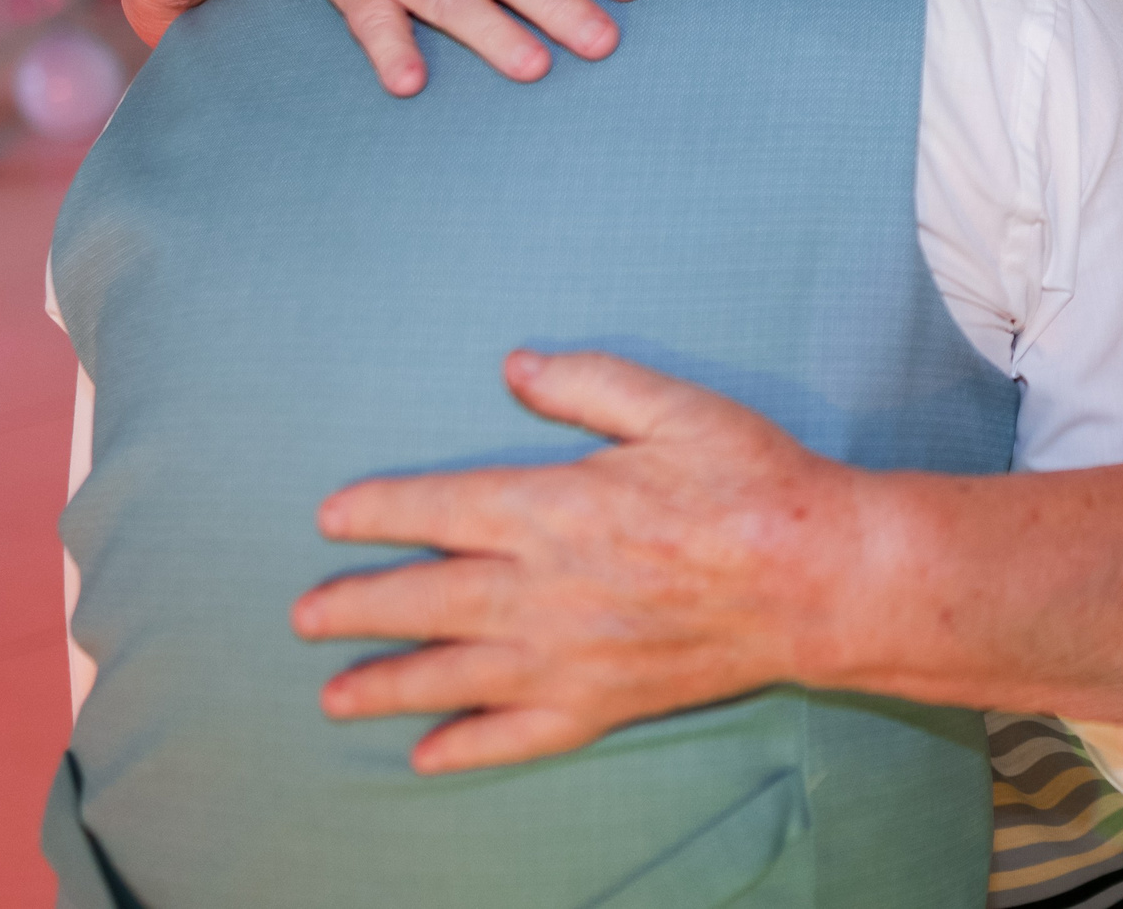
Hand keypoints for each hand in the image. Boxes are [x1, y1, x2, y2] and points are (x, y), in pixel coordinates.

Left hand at [292, 351, 859, 773]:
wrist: (819, 577)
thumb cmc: (752, 482)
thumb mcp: (673, 406)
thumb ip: (587, 383)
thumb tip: (515, 366)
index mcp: (555, 508)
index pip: (441, 508)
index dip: (380, 512)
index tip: (332, 517)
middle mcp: (546, 589)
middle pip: (428, 600)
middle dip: (357, 607)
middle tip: (304, 616)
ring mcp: (571, 655)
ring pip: (456, 675)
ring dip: (388, 683)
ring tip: (334, 694)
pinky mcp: (604, 702)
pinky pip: (519, 734)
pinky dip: (468, 748)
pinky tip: (427, 756)